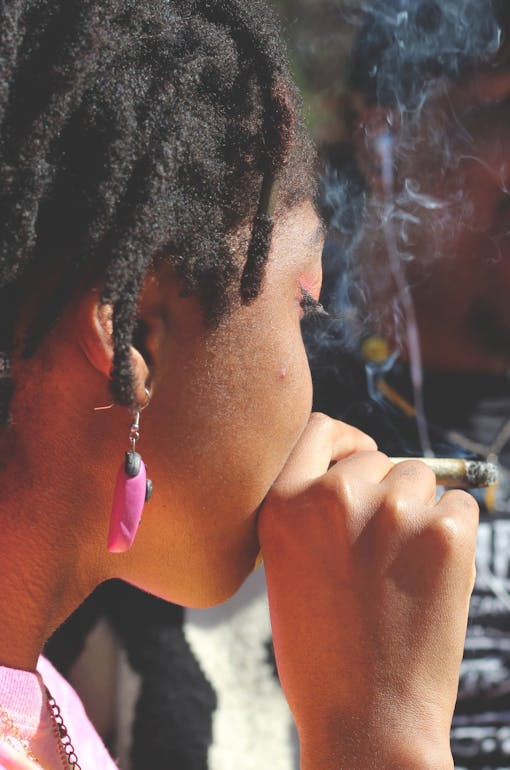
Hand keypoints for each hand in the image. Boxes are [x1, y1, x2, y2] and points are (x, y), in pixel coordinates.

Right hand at [258, 413, 477, 769]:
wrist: (367, 720)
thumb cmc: (322, 650)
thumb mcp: (286, 566)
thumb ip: (312, 511)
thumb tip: (363, 469)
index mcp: (283, 504)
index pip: (318, 430)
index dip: (343, 439)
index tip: (358, 455)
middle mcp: (332, 497)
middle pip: (379, 458)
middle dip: (385, 491)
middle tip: (383, 549)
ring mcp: (389, 512)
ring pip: (420, 479)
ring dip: (420, 511)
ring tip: (405, 570)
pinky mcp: (443, 535)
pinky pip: (460, 505)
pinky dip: (454, 532)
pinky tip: (434, 576)